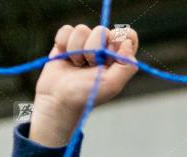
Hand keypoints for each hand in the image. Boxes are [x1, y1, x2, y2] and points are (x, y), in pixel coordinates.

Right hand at [30, 24, 138, 146]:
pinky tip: (65, 57)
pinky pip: (66, 29)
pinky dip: (63, 44)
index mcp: (119, 58)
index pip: (128, 36)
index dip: (119, 38)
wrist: (59, 98)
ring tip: (77, 64)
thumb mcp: (112, 84)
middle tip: (90, 65)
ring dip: (76, 50)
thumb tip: (128, 41)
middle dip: (93, 49)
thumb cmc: (87, 94)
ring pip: (82, 29)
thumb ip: (126, 65)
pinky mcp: (67, 41)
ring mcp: (85, 43)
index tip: (110, 50)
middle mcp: (104, 48)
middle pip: (102, 31)